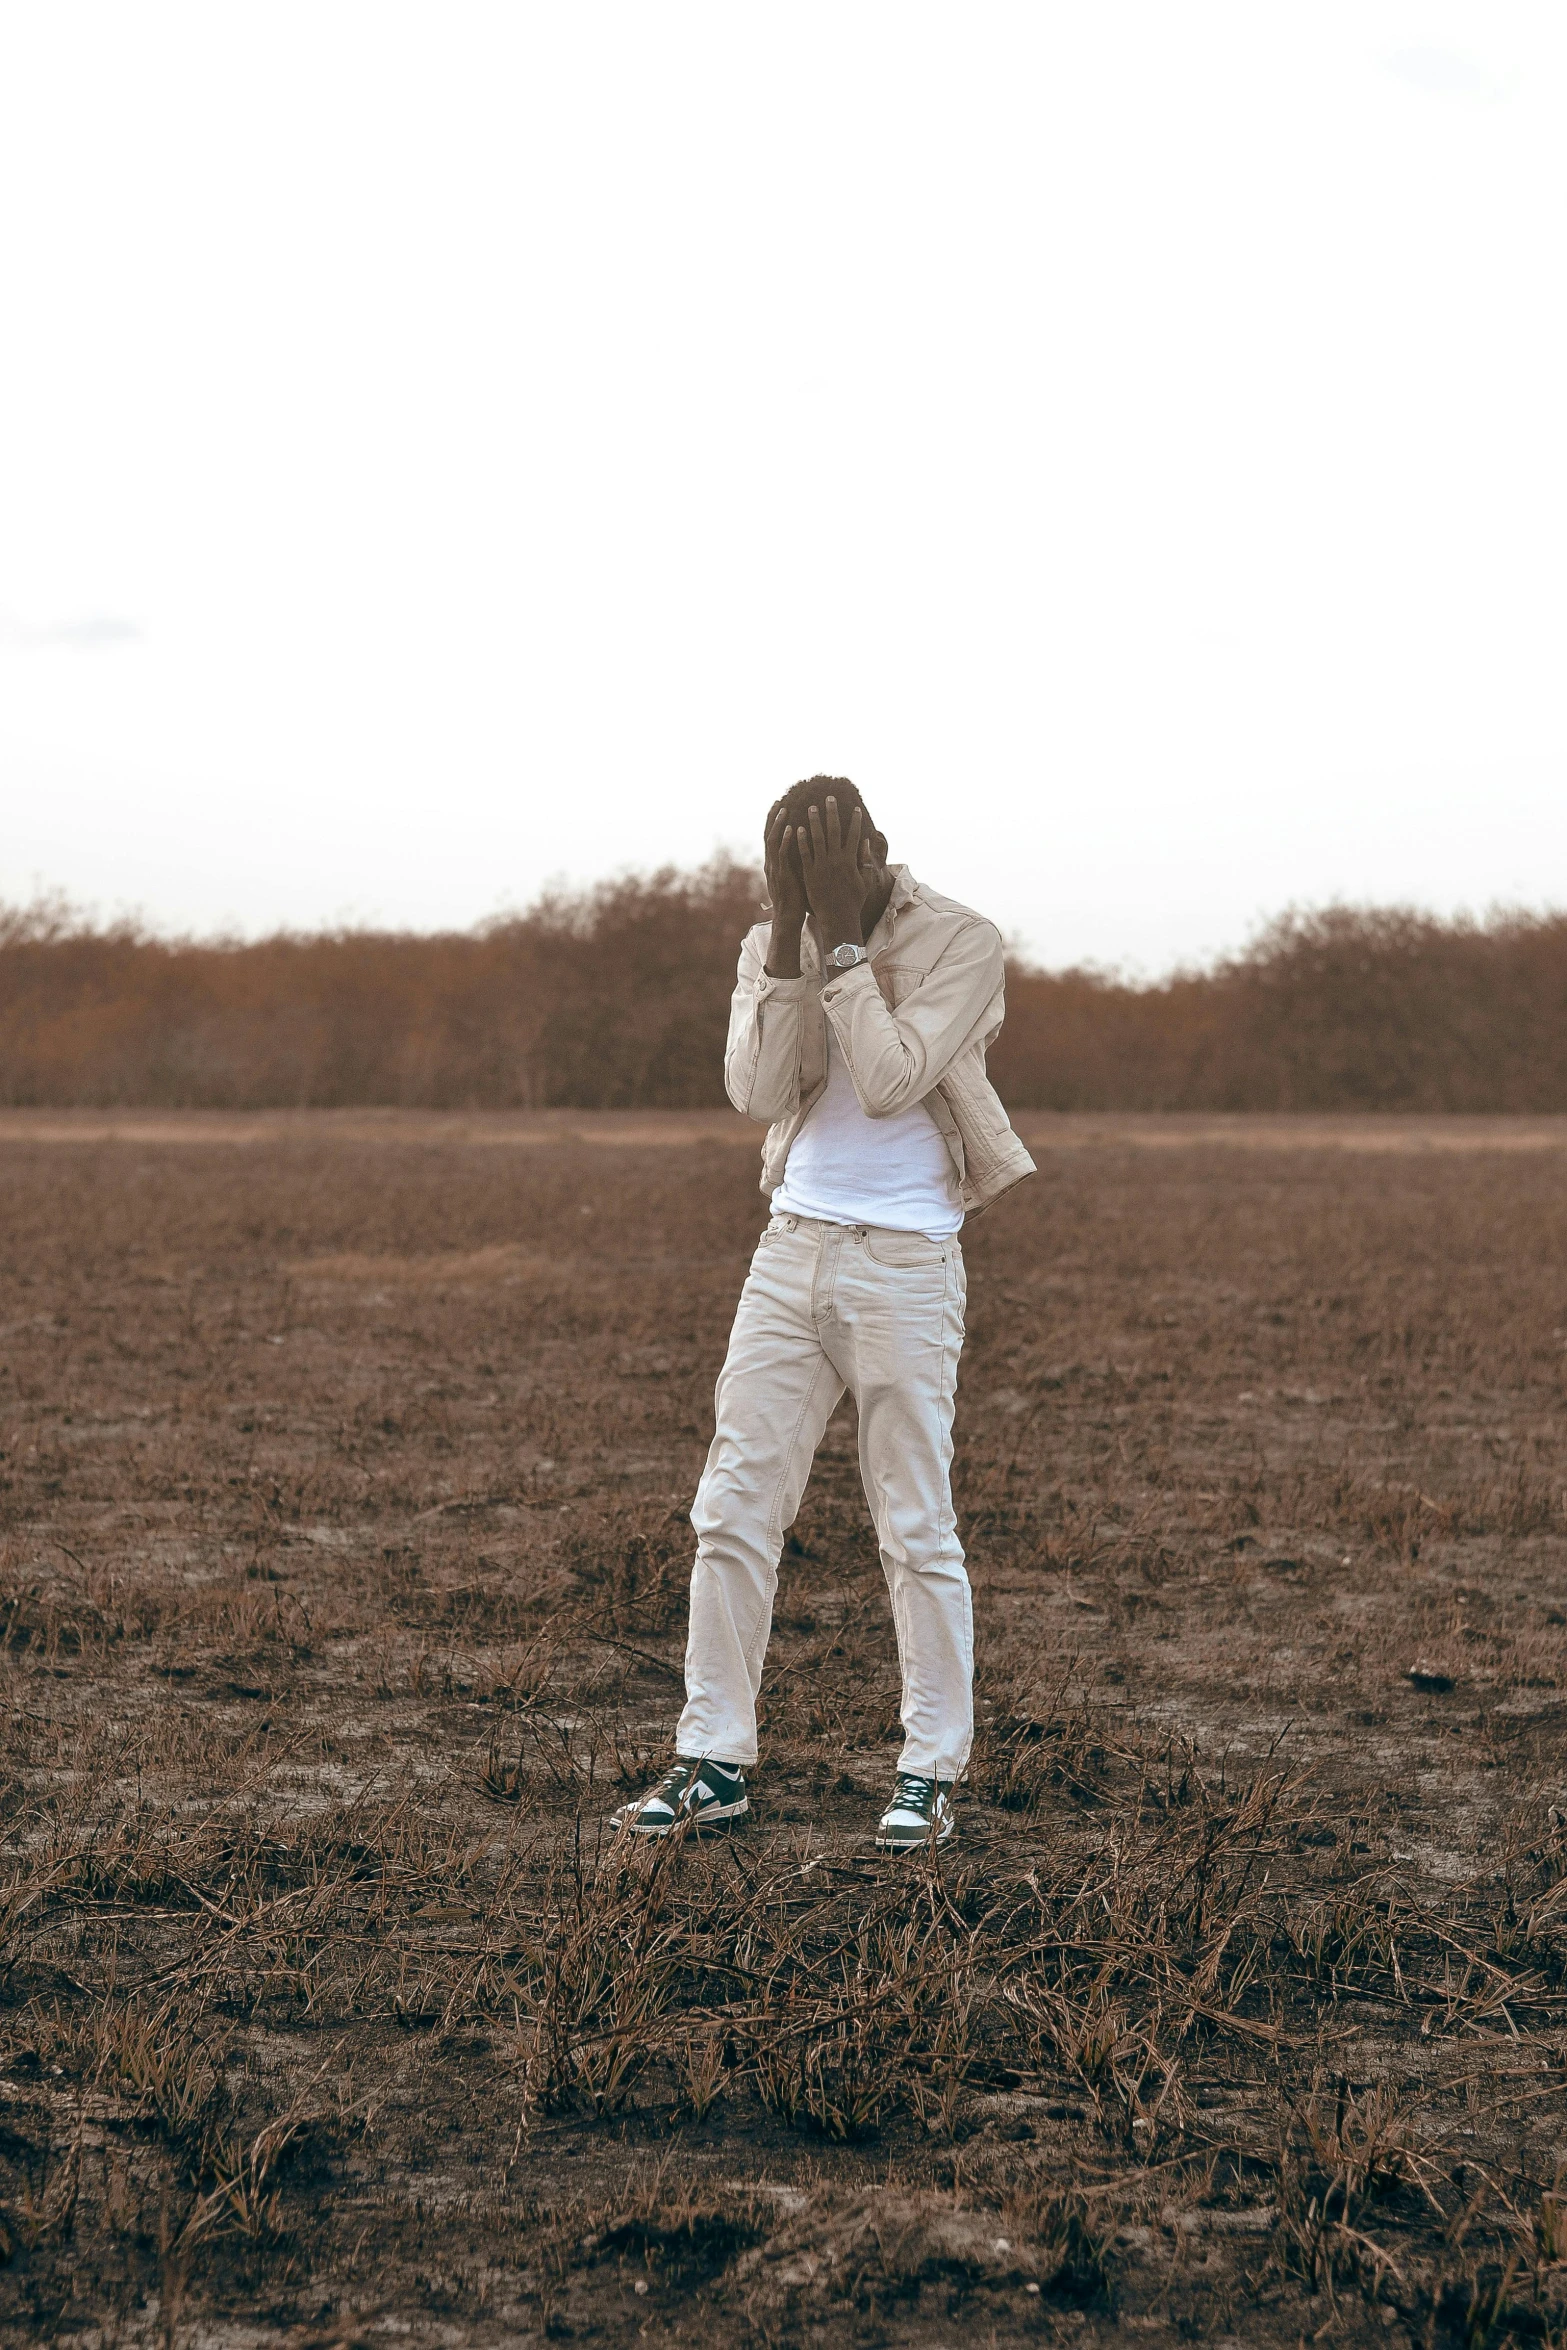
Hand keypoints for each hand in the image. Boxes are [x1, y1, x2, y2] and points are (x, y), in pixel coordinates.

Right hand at [763, 797, 808, 977]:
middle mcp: (771, 863)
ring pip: (773, 840)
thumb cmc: (794, 900)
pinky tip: (793, 828)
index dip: (774, 822)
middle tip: (779, 801)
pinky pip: (782, 854)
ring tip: (785, 809)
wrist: (788, 919)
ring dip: (779, 824)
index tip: (780, 807)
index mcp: (773, 863)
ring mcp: (775, 869)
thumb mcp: (791, 879)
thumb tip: (801, 853)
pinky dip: (786, 840)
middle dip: (773, 817)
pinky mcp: (782, 875)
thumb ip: (792, 865)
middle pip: (768, 834)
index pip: (771, 838)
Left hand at [797, 795, 871, 949]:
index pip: (854, 835)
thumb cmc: (853, 901)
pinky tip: (798, 828)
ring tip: (811, 807)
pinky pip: (805, 853)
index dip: (855, 821)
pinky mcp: (810, 873)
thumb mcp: (865, 882)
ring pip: (818, 838)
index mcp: (851, 861)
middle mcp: (836, 860)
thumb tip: (866, 842)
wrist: (837, 918)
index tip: (855, 808)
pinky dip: (802, 840)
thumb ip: (865, 861)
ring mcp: (822, 866)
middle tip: (829, 798)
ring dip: (815, 821)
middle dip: (832, 813)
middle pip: (834, 831)